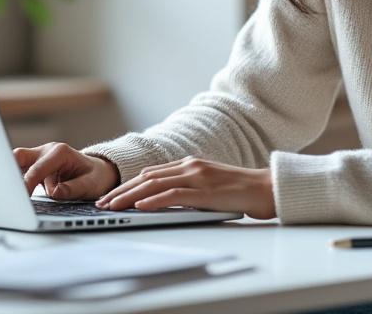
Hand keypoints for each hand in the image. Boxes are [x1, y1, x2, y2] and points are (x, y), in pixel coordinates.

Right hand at [13, 142, 119, 200]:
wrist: (99, 171)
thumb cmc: (95, 177)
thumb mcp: (90, 185)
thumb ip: (72, 189)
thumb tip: (54, 192)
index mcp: (60, 152)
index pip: (37, 168)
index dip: (27, 183)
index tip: (21, 197)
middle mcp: (47, 151)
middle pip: (19, 156)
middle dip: (9, 171)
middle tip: (5, 192)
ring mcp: (39, 157)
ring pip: (15, 162)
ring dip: (10, 176)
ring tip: (5, 194)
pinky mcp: (35, 166)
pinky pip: (19, 170)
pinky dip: (14, 180)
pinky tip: (10, 193)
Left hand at [95, 156, 275, 218]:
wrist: (268, 189)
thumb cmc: (240, 191)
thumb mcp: (208, 186)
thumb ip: (188, 189)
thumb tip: (162, 201)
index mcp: (190, 164)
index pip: (150, 173)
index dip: (127, 185)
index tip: (111, 196)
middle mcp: (190, 166)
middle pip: (146, 177)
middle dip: (121, 191)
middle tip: (102, 204)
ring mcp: (198, 176)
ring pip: (154, 184)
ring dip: (129, 196)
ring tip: (112, 206)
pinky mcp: (206, 191)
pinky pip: (174, 195)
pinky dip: (154, 200)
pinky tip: (140, 207)